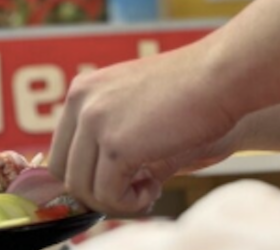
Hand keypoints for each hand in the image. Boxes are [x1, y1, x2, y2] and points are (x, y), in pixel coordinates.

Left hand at [48, 39, 234, 216]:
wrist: (218, 76)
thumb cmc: (187, 92)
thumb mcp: (132, 105)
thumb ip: (106, 134)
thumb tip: (86, 189)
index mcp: (82, 90)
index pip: (61, 151)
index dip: (87, 175)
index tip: (117, 180)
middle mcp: (81, 101)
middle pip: (64, 173)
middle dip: (97, 191)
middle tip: (132, 188)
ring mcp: (95, 121)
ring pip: (82, 189)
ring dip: (114, 200)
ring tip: (147, 187)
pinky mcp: (116, 145)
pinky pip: (108, 196)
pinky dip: (130, 203)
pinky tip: (155, 186)